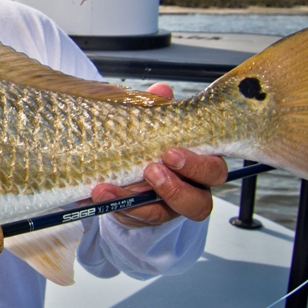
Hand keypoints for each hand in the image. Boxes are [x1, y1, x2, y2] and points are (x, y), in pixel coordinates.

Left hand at [90, 83, 227, 227]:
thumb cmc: (151, 146)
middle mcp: (189, 193)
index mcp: (200, 167)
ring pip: (160, 215)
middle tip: (150, 170)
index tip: (170, 152)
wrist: (132, 172)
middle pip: (198, 202)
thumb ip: (158, 110)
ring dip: (136, 201)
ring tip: (110, 188)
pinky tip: (93, 193)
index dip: (196, 165)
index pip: (213, 171)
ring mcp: (166, 210)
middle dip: (174, 188)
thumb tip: (162, 90)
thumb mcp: (154, 126)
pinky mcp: (141, 218)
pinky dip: (111, 204)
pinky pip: (129, 217)